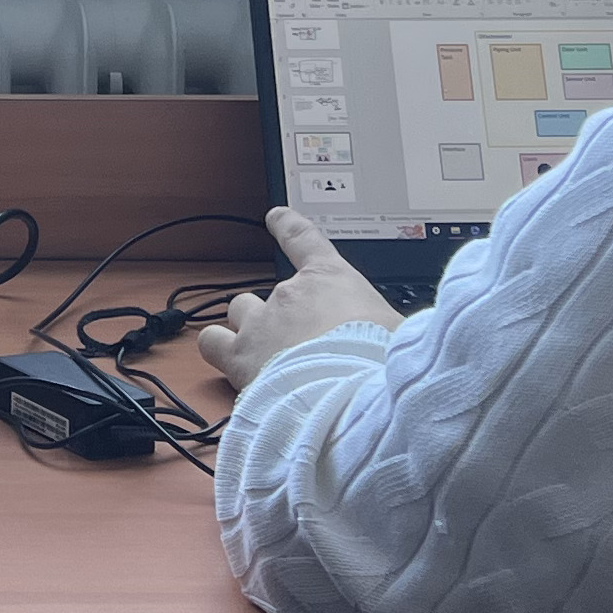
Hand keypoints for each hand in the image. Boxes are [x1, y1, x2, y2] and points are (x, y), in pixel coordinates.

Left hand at [194, 205, 400, 387]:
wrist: (351, 396)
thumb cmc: (381, 362)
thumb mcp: (399, 334)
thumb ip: (387, 327)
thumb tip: (400, 340)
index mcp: (331, 280)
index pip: (304, 239)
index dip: (288, 226)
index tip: (276, 216)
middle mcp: (290, 295)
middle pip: (272, 291)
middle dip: (279, 312)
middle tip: (296, 340)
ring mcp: (260, 324)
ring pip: (237, 313)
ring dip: (246, 329)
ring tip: (263, 356)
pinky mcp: (239, 358)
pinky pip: (212, 343)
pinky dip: (219, 350)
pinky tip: (232, 365)